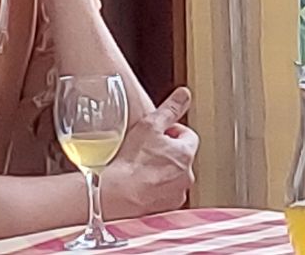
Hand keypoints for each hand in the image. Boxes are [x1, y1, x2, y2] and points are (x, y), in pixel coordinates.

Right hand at [102, 87, 198, 218]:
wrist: (116, 196)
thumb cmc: (131, 163)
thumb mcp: (150, 125)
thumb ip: (170, 109)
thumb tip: (184, 94)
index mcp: (186, 153)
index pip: (188, 135)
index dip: (172, 130)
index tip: (158, 133)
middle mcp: (187, 176)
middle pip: (181, 156)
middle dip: (167, 151)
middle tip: (146, 149)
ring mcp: (177, 194)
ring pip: (173, 176)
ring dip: (161, 171)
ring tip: (140, 167)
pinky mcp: (165, 209)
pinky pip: (164, 194)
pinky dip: (154, 189)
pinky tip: (139, 184)